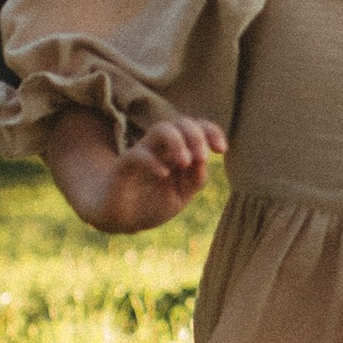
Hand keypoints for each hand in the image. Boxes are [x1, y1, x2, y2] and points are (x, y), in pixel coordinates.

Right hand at [46, 107, 226, 232]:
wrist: (119, 219)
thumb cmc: (151, 204)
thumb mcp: (181, 196)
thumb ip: (195, 179)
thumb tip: (203, 161)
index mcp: (177, 151)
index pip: (196, 128)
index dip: (211, 132)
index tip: (222, 149)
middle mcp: (160, 148)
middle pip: (181, 123)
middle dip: (197, 136)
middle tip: (202, 158)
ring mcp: (142, 153)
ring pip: (161, 129)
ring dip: (178, 142)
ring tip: (185, 162)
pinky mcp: (123, 166)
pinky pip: (138, 155)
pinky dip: (153, 162)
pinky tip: (164, 174)